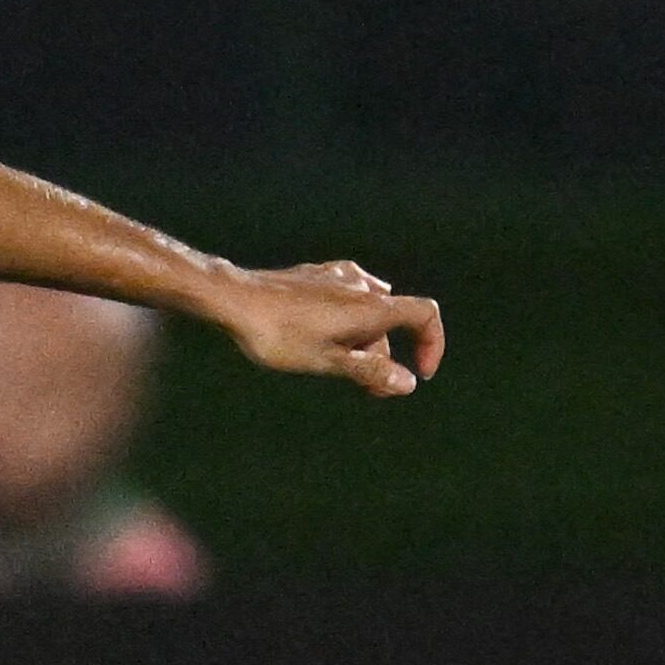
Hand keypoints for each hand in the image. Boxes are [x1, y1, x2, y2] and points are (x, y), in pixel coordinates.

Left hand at [217, 261, 444, 397]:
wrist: (233, 298)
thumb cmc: (277, 333)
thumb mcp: (325, 360)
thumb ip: (369, 371)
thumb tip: (408, 383)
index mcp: (371, 306)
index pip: (425, 314)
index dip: (432, 343)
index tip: (420, 372)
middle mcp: (361, 285)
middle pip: (391, 321)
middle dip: (385, 356)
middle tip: (367, 389)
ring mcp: (338, 276)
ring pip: (367, 310)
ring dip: (363, 339)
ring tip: (335, 363)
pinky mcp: (315, 274)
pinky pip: (345, 296)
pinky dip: (346, 319)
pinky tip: (322, 333)